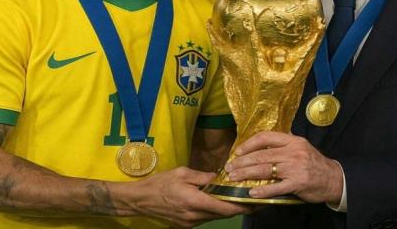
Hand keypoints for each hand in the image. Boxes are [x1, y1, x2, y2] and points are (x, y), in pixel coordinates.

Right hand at [119, 166, 250, 227]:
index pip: (224, 208)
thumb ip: (202, 177)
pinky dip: (216, 210)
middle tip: (255, 200)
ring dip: (228, 209)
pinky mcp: (187, 224)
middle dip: (240, 208)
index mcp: (194, 201)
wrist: (141, 200)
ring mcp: (191, 222)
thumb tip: (219, 177)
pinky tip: (221, 201)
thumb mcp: (182, 173)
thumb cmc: (161, 183)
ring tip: (241, 199)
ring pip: (215, 217)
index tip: (255, 201)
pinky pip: (206, 217)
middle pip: (223, 214)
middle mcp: (195, 216)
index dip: (242, 206)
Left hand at [224, 131, 342, 204]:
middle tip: (229, 167)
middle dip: (242, 161)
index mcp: (292, 140)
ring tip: (234, 178)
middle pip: (261, 155)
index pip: (265, 138)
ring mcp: (295, 168)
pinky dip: (263, 190)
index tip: (237, 151)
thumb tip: (258, 144)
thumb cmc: (313, 162)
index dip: (249, 144)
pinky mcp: (298, 184)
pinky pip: (276, 187)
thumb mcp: (299, 146)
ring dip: (246, 174)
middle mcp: (293, 152)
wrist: (334, 178)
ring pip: (265, 169)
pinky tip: (251, 192)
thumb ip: (282, 144)